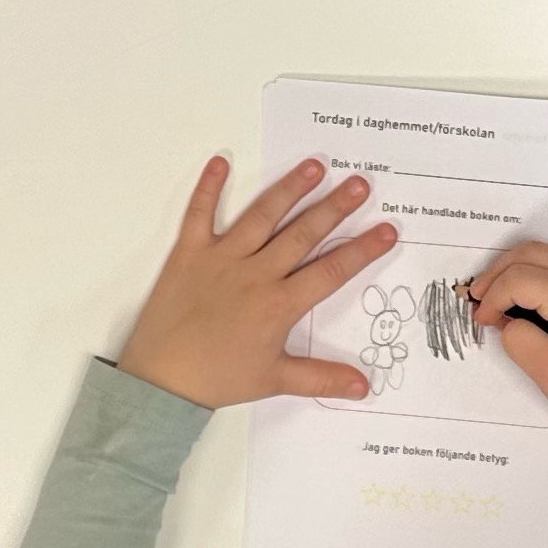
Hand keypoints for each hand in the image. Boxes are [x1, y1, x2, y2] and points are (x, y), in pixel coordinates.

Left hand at [116, 156, 394, 407]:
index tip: (387, 231)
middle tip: (360, 184)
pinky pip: (200, 213)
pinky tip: (220, 160)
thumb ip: (321, 378)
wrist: (161, 380)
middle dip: (335, 208)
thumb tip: (363, 386)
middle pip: (303, 234)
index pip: (331, 271)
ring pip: (262, 216)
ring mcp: (221, 258)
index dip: (362, 250)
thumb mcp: (274, 380)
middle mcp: (255, 274)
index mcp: (278, 304)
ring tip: (314, 166)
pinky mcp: (189, 252)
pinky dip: (209, 187)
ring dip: (289, 190)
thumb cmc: (216, 378)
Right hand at [467, 243, 547, 451]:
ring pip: (540, 256)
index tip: (481, 322)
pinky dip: (526, 277)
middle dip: (496, 274)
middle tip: (476, 301)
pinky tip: (515, 303)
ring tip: (490, 300)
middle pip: (530, 253)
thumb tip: (506, 320)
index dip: (493, 297)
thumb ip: (520, 341)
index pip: (521, 278)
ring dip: (510, 271)